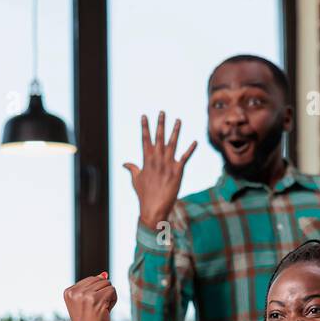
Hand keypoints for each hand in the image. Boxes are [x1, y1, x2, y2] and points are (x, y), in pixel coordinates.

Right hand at [63, 272, 116, 320]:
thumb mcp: (87, 301)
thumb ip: (93, 286)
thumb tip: (104, 273)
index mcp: (68, 292)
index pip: (91, 279)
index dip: (96, 292)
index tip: (90, 306)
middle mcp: (75, 293)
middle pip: (100, 279)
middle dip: (104, 293)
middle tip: (97, 309)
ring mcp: (84, 296)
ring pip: (107, 284)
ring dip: (109, 297)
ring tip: (101, 310)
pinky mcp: (96, 300)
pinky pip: (113, 291)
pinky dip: (114, 301)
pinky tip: (106, 311)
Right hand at [124, 111, 197, 229]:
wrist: (154, 208)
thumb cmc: (144, 195)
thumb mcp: (136, 180)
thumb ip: (132, 169)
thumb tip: (124, 163)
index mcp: (146, 160)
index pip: (145, 139)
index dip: (145, 127)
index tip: (144, 116)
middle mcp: (157, 160)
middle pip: (159, 137)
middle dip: (160, 124)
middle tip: (162, 112)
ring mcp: (168, 164)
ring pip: (172, 144)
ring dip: (176, 131)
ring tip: (178, 120)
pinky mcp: (178, 171)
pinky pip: (185, 157)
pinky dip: (190, 149)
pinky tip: (195, 141)